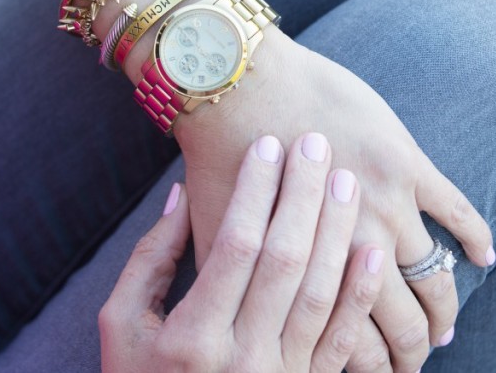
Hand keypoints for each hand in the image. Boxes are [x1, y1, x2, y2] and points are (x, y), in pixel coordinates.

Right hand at [100, 136, 384, 372]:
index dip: (254, 191)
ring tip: (344, 180)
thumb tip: (183, 196)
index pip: (235, 246)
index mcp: (192, 337)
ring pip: (319, 293)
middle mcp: (241, 357)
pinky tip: (373, 251)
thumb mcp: (122, 323)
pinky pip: (344, 340)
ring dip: (336, 231)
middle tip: (315, 144)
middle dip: (301, 195)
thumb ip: (150, 259)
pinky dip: (360, 294)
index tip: (266, 145)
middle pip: (284, 260)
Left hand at [174, 31, 495, 371]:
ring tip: (443, 328)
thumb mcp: (218, 236)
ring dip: (444, 311)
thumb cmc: (216, 158)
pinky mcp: (405, 164)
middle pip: (403, 324)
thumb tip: (246, 321)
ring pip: (433, 278)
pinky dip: (475, 238)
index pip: (353, 346)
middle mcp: (353, 249)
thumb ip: (240, 281)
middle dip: (415, 352)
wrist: (238, 85)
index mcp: (306, 272)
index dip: (373, 369)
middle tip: (417, 361)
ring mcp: (387, 206)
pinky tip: (485, 258)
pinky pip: (457, 210)